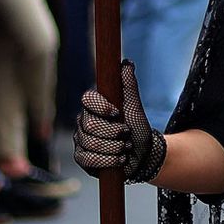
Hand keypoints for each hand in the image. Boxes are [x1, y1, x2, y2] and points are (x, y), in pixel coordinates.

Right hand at [74, 60, 165, 182]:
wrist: (143, 153)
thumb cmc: (136, 127)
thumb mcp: (134, 106)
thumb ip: (129, 86)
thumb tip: (126, 63)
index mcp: (93, 107)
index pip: (87, 99)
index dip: (101, 106)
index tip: (117, 113)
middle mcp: (83, 122)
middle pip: (91, 125)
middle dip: (115, 132)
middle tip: (126, 134)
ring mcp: (81, 141)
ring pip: (91, 143)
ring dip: (116, 147)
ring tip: (126, 147)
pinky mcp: (83, 159)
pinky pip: (90, 159)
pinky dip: (110, 160)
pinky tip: (120, 158)